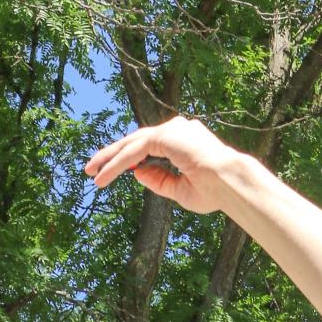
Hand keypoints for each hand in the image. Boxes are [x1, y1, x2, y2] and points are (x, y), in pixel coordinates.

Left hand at [85, 116, 241, 214]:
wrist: (230, 185)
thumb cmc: (214, 192)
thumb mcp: (180, 190)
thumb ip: (158, 180)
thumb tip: (135, 173)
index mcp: (183, 139)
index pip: (149, 145)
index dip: (128, 158)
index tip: (111, 170)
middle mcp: (177, 129)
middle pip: (136, 140)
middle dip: (112, 154)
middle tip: (91, 168)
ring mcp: (171, 129)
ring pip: (132, 143)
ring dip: (109, 159)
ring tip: (91, 172)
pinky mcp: (165, 135)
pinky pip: (135, 150)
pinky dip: (118, 163)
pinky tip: (104, 175)